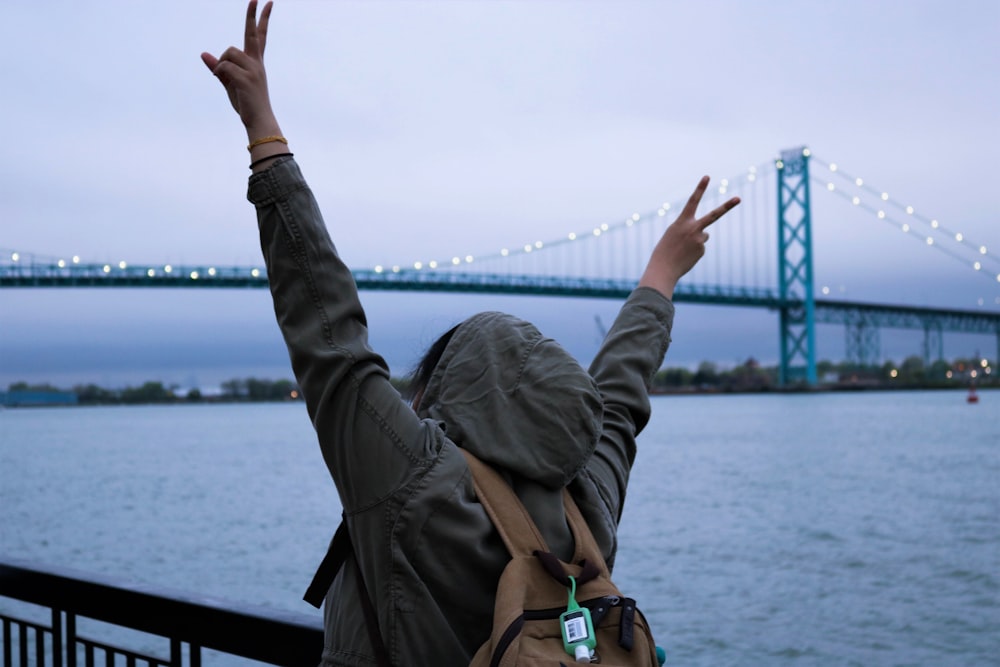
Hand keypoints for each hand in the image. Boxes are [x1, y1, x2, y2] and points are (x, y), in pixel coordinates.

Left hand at [201, 1, 279, 138]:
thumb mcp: (229, 83)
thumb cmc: (247, 104)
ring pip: (228, 52)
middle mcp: (257, 63)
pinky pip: (223, 66)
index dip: (261, 19)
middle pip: (253, 34)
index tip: (266, 2)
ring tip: (225, 79)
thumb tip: (204, 54)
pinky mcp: (246, 78)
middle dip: (253, 15)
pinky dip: (219, 72)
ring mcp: (253, 69)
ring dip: (221, 64)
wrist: (259, 121)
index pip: (259, 36)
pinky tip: (224, 81)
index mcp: (256, 62)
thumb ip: (218, 67)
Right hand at [638, 176, 739, 298]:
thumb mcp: (673, 235)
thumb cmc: (664, 250)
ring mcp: (699, 239)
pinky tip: (685, 256)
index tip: (707, 177)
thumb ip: (689, 230)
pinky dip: (693, 251)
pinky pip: (700, 247)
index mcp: (681, 221)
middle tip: (739, 198)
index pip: (692, 201)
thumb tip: (706, 235)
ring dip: (695, 241)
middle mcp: (693, 228)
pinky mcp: (702, 250)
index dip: (700, 188)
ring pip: (703, 235)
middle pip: (714, 215)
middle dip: (727, 206)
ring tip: (682, 249)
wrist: (663, 268)